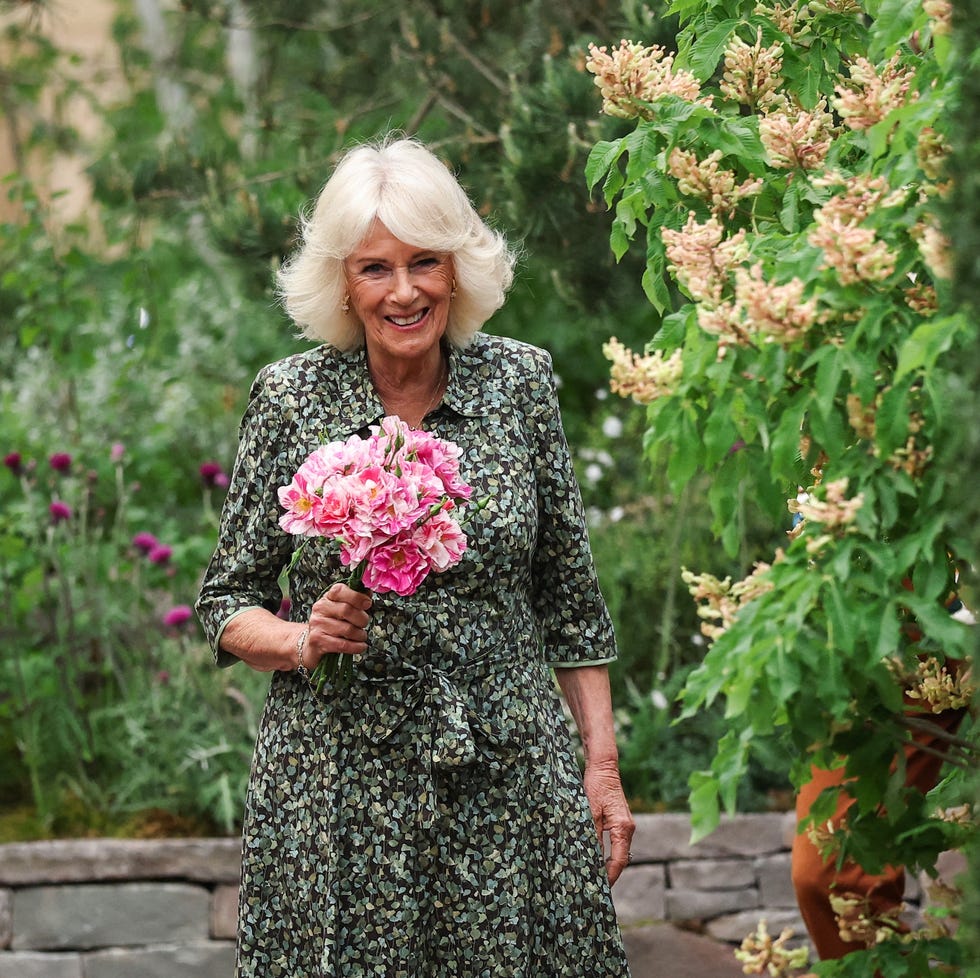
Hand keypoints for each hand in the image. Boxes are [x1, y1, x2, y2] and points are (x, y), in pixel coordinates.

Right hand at [306, 582, 371, 666]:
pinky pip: (343, 644)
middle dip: (362, 619)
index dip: (356, 596)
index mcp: (328, 597)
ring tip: (361, 636)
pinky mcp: (318, 640)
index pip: (340, 590)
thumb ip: (355, 600)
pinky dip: (356, 646)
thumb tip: (368, 593)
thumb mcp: (342, 608)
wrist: (313, 643)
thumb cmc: (333, 623)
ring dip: (360, 635)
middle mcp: (320, 608)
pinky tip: (361, 646)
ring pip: (347, 629)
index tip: (368, 604)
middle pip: (346, 610)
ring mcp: (317, 624)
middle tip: (364, 624)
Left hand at [583, 760, 634, 885]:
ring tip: (595, 877)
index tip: (601, 888)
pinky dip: (609, 854)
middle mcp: (628, 829)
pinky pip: (617, 843)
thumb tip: (589, 857)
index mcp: (623, 828)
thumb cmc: (596, 786)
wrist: (604, 767)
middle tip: (595, 887)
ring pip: (619, 851)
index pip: (619, 860)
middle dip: (610, 874)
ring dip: (609, 864)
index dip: (610, 876)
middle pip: (621, 858)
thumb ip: (592, 835)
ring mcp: (626, 825)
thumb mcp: (590, 812)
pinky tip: (597, 859)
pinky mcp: (621, 821)